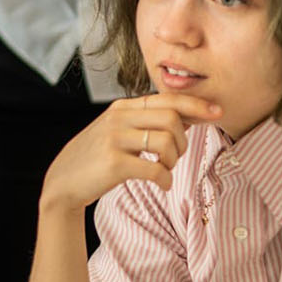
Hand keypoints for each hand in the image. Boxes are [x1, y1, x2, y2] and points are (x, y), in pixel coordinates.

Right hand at [39, 94, 220, 212]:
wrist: (63, 181)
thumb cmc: (96, 157)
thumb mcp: (117, 130)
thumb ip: (145, 121)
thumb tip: (188, 117)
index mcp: (122, 107)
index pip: (167, 98)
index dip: (196, 104)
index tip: (218, 112)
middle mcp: (118, 118)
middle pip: (171, 118)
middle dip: (184, 140)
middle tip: (176, 156)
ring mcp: (114, 139)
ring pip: (166, 142)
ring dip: (173, 160)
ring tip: (164, 169)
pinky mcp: (113, 163)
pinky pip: (155, 170)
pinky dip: (165, 179)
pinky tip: (161, 184)